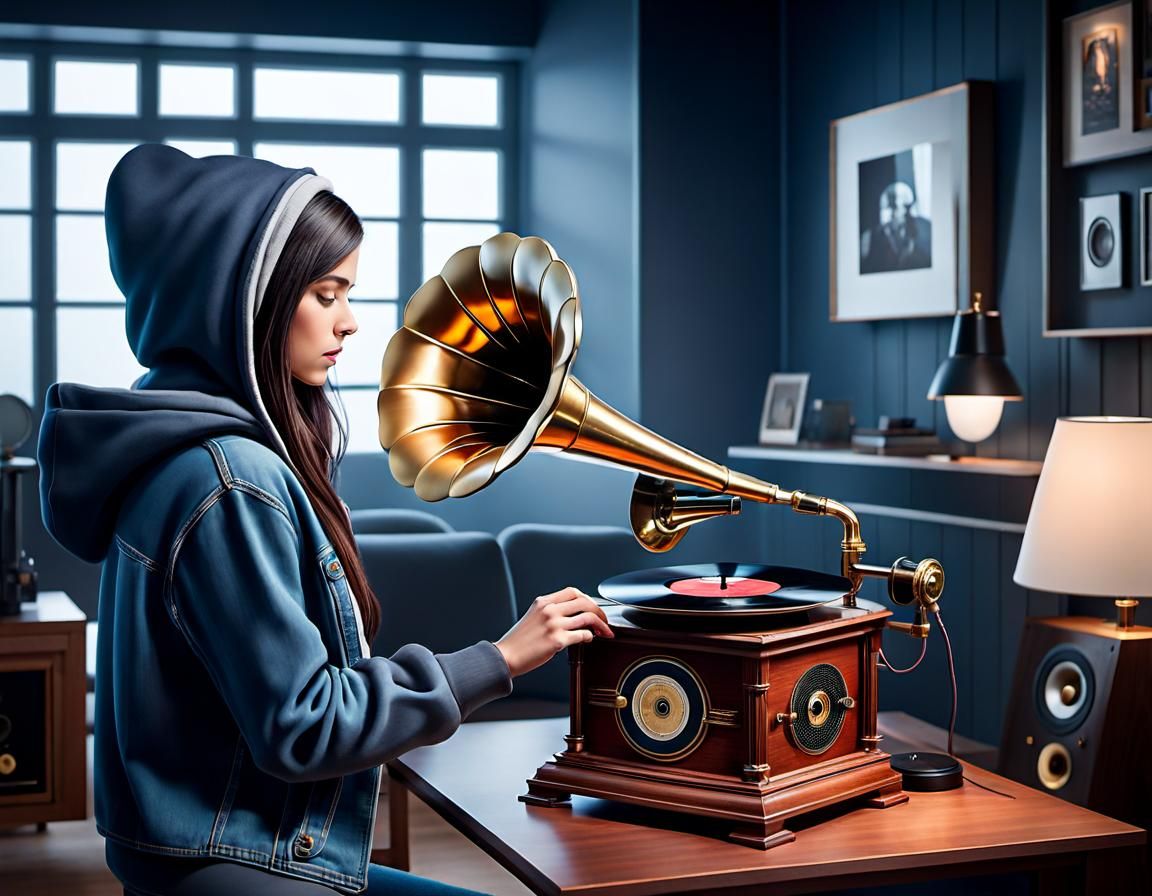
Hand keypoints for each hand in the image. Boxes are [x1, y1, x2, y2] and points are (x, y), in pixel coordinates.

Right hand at [495, 586, 613, 676]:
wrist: (506, 656)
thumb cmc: (519, 641)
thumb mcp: (533, 616)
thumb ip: (551, 611)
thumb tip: (574, 614)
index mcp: (543, 602)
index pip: (573, 591)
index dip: (588, 598)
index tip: (593, 607)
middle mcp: (549, 610)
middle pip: (584, 602)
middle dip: (599, 611)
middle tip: (604, 620)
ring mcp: (554, 624)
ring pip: (588, 617)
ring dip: (600, 625)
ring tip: (603, 632)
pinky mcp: (557, 640)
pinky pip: (583, 635)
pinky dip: (590, 637)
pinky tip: (588, 640)